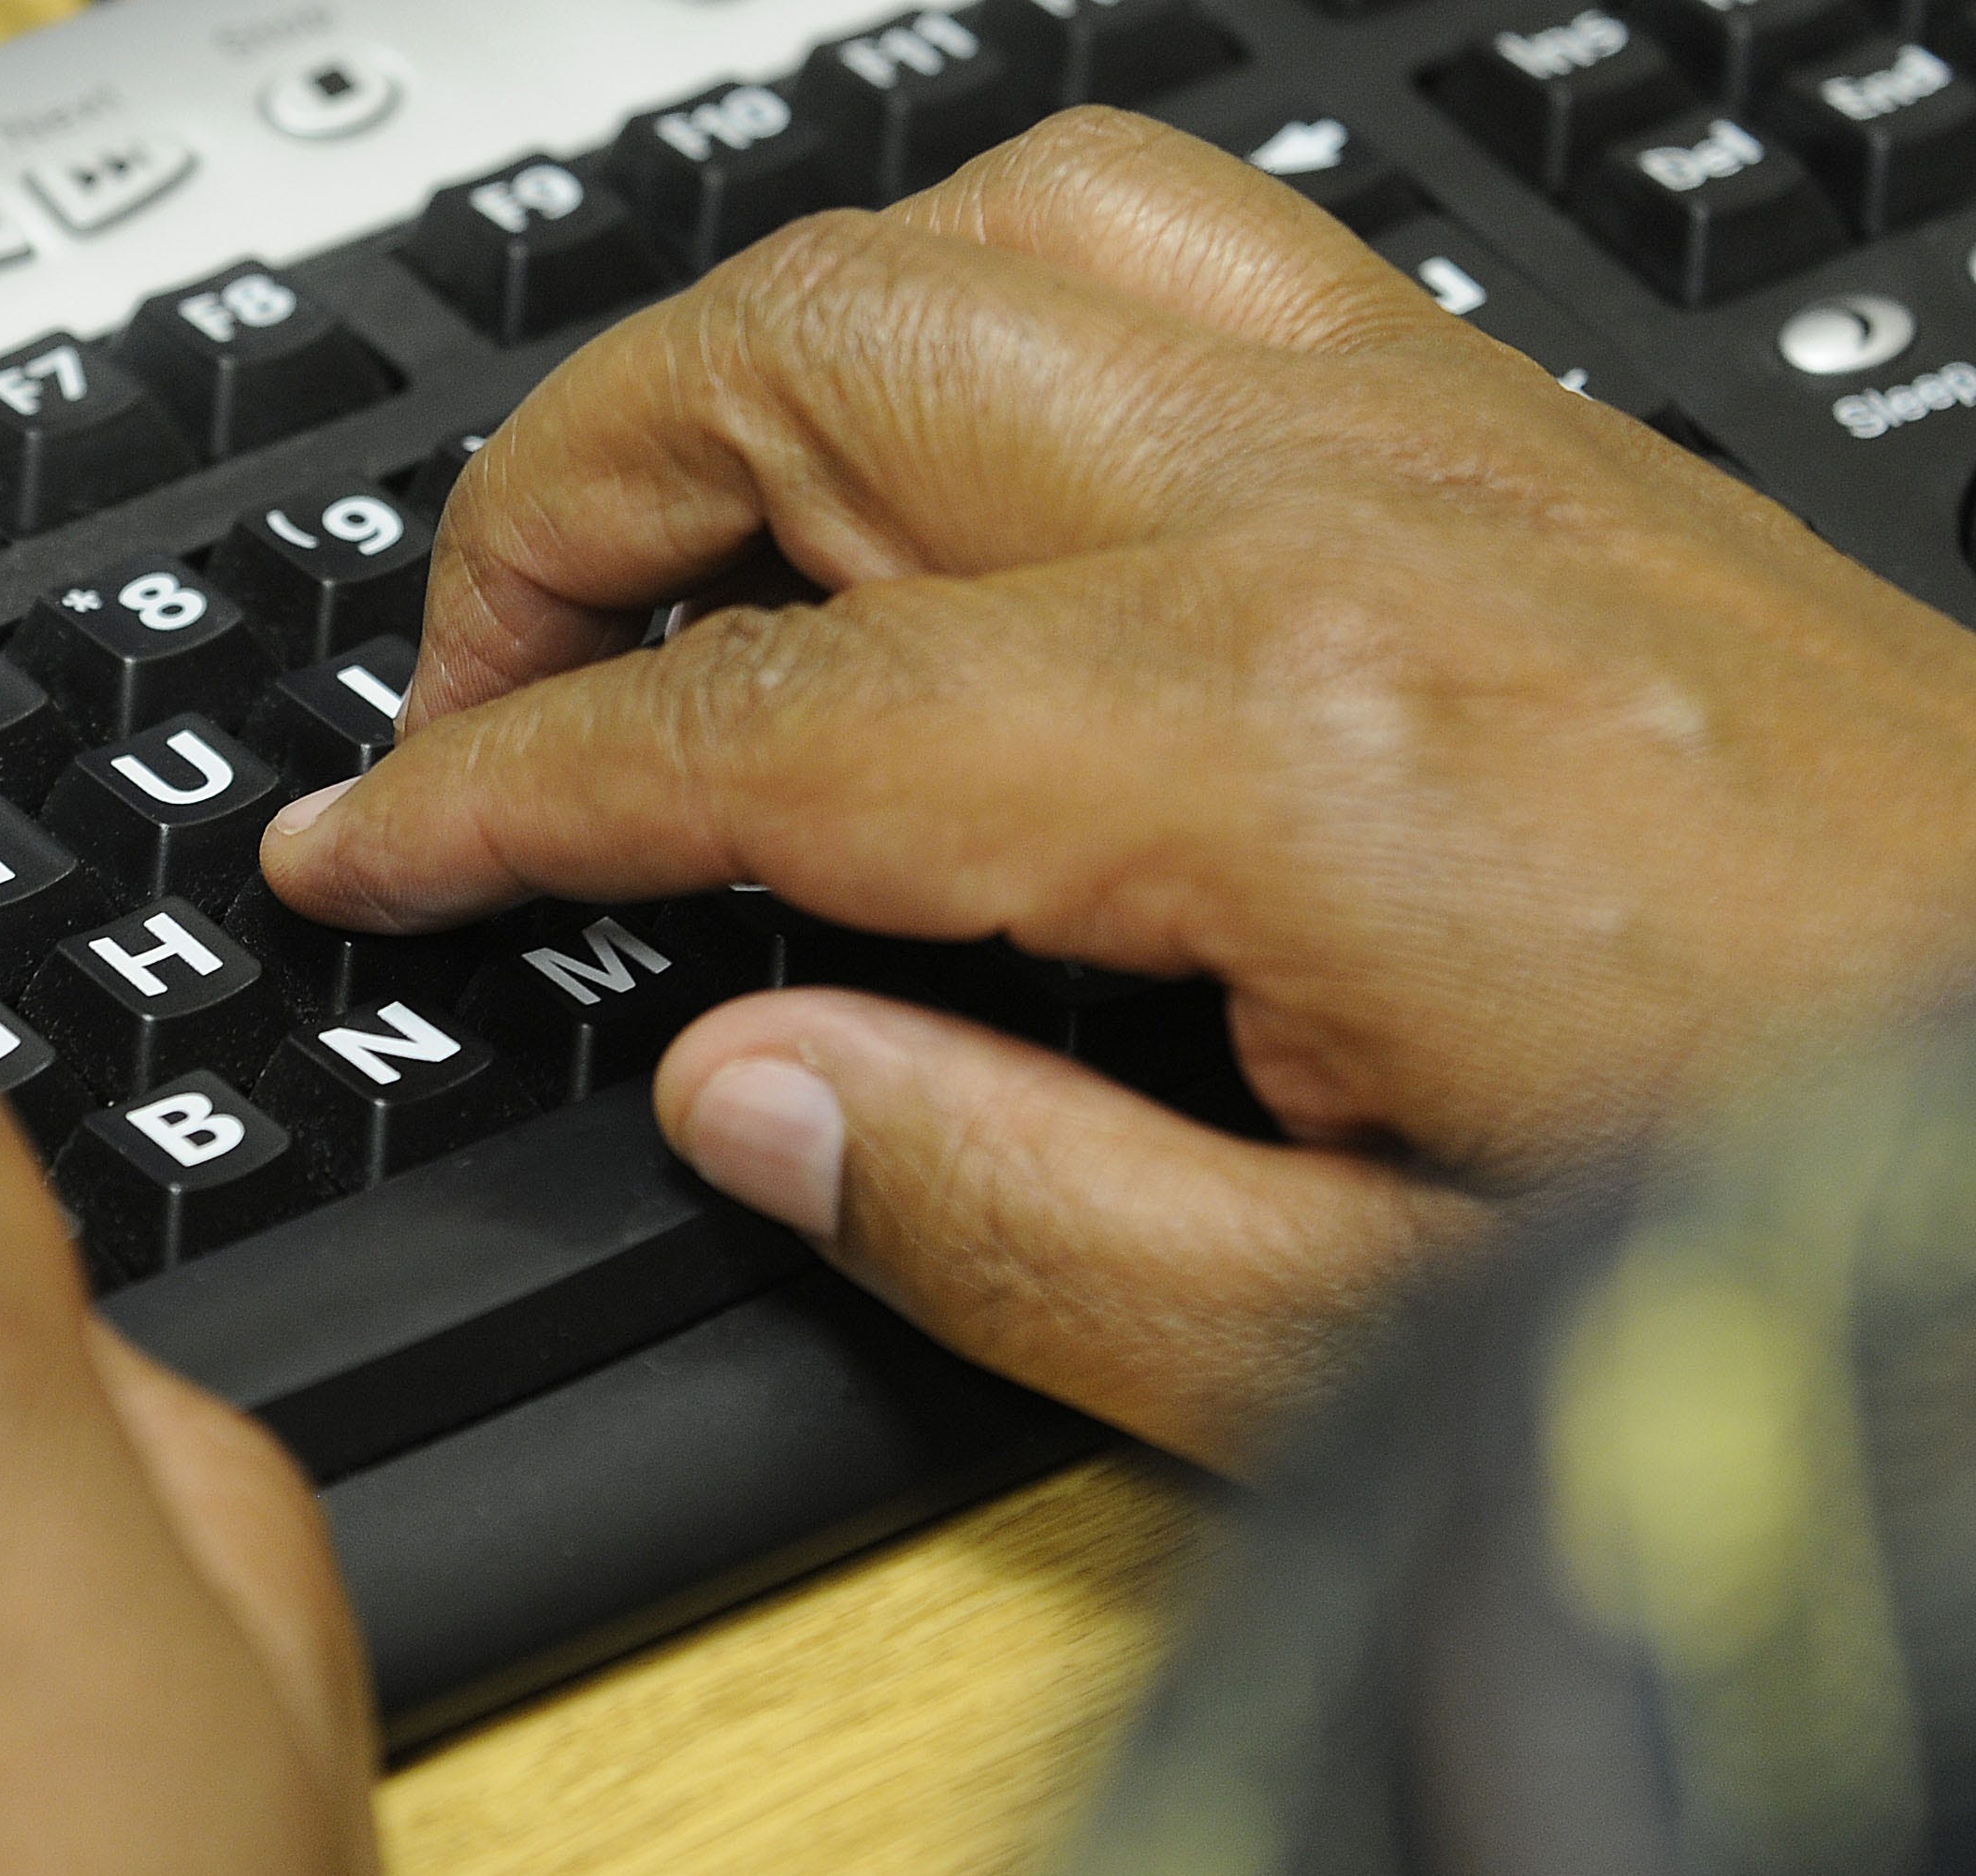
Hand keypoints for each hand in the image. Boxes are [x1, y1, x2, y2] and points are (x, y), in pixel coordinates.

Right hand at [266, 109, 1975, 1466]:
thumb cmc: (1794, 1224)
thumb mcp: (1357, 1354)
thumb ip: (1001, 1218)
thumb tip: (735, 1088)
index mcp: (1274, 750)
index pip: (749, 727)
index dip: (504, 795)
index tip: (366, 851)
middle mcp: (1336, 520)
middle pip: (809, 363)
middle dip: (555, 513)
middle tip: (467, 707)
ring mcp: (1432, 437)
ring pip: (973, 236)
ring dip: (745, 361)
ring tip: (651, 544)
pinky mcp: (1505, 436)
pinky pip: (1155, 249)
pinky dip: (952, 315)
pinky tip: (924, 466)